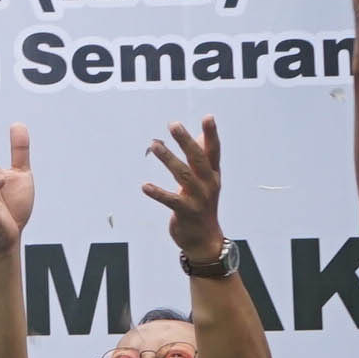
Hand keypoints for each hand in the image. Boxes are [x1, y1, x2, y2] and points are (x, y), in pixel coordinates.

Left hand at [142, 118, 229, 269]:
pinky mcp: (186, 212)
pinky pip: (170, 200)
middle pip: (197, 159)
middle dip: (186, 141)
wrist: (205, 240)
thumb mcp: (207, 182)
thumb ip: (204, 160)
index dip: (211, 134)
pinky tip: (145, 186)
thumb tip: (201, 136)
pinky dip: (158, 193)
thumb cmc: (203, 206)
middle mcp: (208, 184)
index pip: (213, 151)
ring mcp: (198, 198)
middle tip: (173, 125)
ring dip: (168, 158)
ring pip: (183, 175)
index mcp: (213, 175)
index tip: (208, 117)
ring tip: (154, 145)